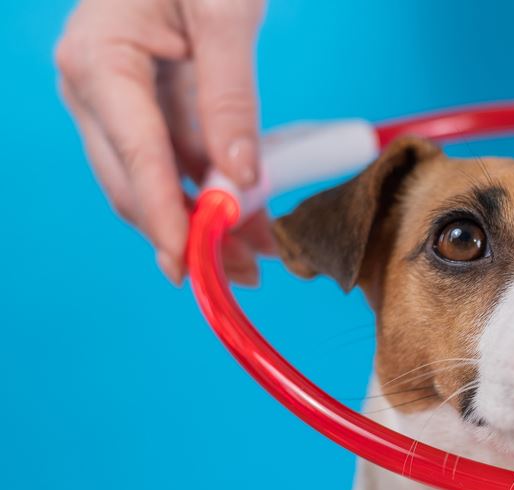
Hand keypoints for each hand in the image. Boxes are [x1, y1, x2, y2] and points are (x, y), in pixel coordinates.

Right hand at [56, 0, 272, 285]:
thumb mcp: (224, 16)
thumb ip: (230, 96)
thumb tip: (240, 176)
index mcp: (99, 59)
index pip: (135, 155)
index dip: (165, 214)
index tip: (192, 261)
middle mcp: (94, 88)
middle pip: (134, 184)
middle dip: (186, 236)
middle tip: (240, 277)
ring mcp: (116, 103)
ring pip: (155, 184)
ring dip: (203, 225)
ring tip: (256, 262)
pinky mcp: (147, 110)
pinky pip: (176, 165)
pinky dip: (211, 195)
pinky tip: (248, 225)